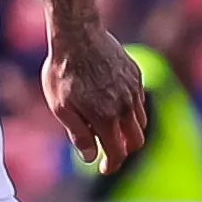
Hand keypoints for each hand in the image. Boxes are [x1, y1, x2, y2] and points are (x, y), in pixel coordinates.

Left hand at [42, 26, 149, 176]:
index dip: (111, 164)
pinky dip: (130, 109)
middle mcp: (126, 106)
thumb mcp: (61, 107)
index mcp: (107, 117)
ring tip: (106, 125)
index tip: (104, 167)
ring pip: (140, 121)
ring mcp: (133, 90)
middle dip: (124, 150)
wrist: (78, 34)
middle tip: (108, 150)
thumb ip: (78, 134)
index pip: (118, 152)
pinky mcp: (136, 75)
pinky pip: (139, 100)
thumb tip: (90, 157)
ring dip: (127, 129)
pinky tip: (111, 102)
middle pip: (136, 140)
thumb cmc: (63, 71)